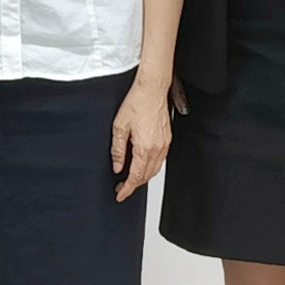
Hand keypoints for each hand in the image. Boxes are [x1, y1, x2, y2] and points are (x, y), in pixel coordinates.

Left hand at [111, 76, 172, 199]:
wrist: (152, 89)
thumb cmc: (136, 103)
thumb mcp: (119, 127)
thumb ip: (118, 150)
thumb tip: (117, 166)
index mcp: (144, 148)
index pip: (136, 176)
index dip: (127, 189)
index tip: (120, 195)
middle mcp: (157, 148)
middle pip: (147, 176)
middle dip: (134, 185)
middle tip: (122, 187)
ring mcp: (164, 144)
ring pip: (155, 169)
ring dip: (143, 177)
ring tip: (130, 179)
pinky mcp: (167, 139)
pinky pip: (160, 160)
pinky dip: (151, 167)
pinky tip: (142, 165)